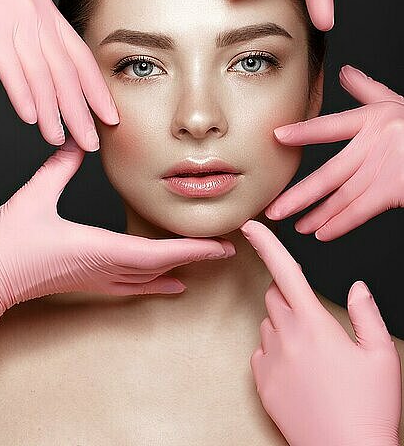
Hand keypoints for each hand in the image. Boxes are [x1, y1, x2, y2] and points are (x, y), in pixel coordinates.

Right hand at [0, 0, 121, 150]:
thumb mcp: (21, 5)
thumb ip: (38, 35)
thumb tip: (48, 74)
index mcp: (49, 13)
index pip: (82, 58)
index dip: (98, 91)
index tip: (110, 116)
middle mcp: (38, 18)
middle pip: (68, 74)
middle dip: (82, 112)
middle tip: (91, 140)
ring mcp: (15, 23)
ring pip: (42, 76)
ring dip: (53, 113)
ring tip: (58, 138)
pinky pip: (12, 68)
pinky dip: (23, 95)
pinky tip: (31, 117)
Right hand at [0, 136, 234, 353]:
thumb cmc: (7, 246)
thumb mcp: (35, 198)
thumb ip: (59, 168)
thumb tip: (79, 142)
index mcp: (97, 249)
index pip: (157, 253)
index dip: (191, 249)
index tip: (219, 246)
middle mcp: (104, 268)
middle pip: (162, 265)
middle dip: (197, 256)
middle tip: (229, 248)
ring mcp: (98, 278)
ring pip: (150, 277)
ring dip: (181, 268)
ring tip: (209, 262)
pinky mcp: (90, 280)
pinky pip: (134, 285)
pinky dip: (158, 283)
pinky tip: (173, 286)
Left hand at [240, 219, 400, 445]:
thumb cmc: (369, 406)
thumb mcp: (381, 354)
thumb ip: (367, 313)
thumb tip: (356, 287)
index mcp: (314, 324)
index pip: (285, 271)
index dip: (267, 244)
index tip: (251, 226)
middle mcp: (285, 337)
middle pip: (274, 296)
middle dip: (287, 295)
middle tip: (313, 318)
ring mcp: (270, 361)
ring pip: (268, 324)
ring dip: (283, 325)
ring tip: (313, 354)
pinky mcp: (261, 383)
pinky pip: (261, 352)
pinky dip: (275, 351)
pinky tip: (299, 372)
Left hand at [265, 65, 403, 240]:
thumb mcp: (396, 104)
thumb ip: (368, 90)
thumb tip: (344, 72)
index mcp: (373, 119)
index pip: (332, 126)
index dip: (305, 131)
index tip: (278, 136)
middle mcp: (377, 143)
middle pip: (331, 172)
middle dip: (300, 194)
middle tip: (274, 209)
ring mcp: (387, 167)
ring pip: (343, 196)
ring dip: (317, 214)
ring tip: (295, 225)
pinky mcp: (395, 189)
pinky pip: (363, 210)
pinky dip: (341, 223)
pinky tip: (322, 232)